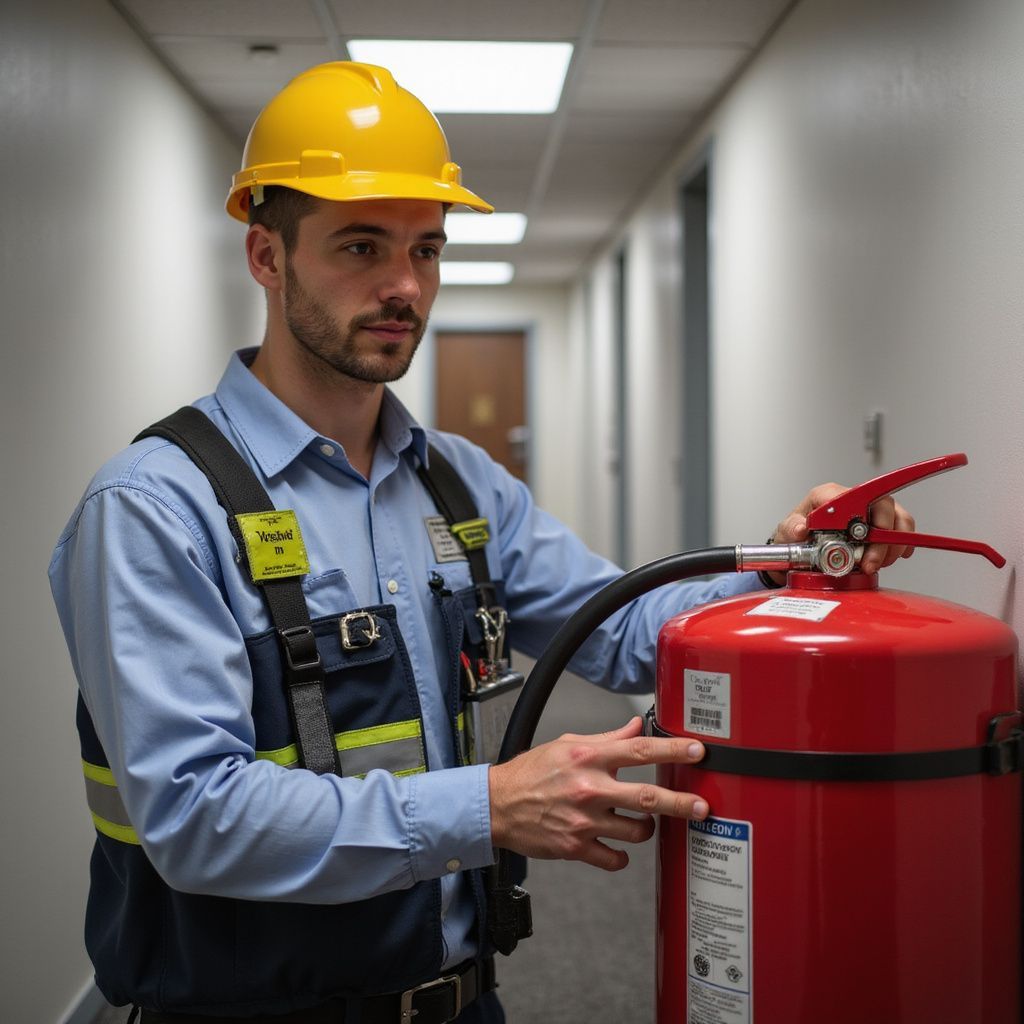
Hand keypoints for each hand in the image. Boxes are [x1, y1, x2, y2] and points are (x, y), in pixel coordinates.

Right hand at [488, 717, 707, 870]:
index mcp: (588, 758)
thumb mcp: (568, 745)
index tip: (697, 751)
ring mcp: (583, 820)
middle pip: (647, 798)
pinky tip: (618, 848)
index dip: (673, 750)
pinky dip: (622, 856)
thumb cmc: (531, 773)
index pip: (640, 750)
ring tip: (642, 823)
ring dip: (647, 829)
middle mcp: (589, 788)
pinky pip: (614, 858)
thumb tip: (636, 727)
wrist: (497, 805)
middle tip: (702, 808)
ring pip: (636, 832)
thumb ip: (606, 739)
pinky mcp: (576, 847)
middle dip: (681, 804)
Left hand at [769, 483, 915, 581]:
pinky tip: (890, 557)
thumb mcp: (787, 532)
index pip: (854, 495)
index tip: (863, 537)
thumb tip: (800, 528)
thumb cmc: (795, 535)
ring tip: (876, 564)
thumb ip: (792, 528)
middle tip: (870, 562)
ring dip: (892, 544)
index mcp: (827, 496)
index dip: (864, 515)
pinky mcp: (878, 524)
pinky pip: (901, 528)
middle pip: (883, 506)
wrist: (799, 548)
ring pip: (897, 517)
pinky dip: (900, 545)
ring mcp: (867, 510)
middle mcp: (850, 499)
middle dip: (881, 538)